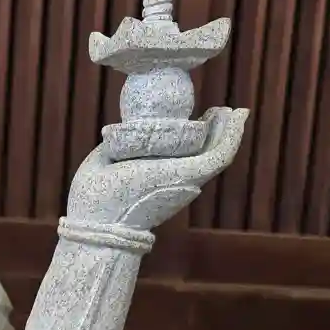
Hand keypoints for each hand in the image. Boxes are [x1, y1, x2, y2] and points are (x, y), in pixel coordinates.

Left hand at [66, 104, 247, 233]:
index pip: (180, 157)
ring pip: (217, 153)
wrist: (95, 219)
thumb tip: (122, 132)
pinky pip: (220, 155)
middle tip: (222, 110)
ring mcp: (184, 179)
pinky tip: (237, 117)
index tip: (195, 117)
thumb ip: (119, 146)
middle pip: (203, 154)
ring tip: (234, 111)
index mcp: (156, 178)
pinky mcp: (189, 176)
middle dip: (216, 133)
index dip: (191, 137)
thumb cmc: (92, 199)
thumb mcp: (105, 161)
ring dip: (229, 131)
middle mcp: (174, 180)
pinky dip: (232, 135)